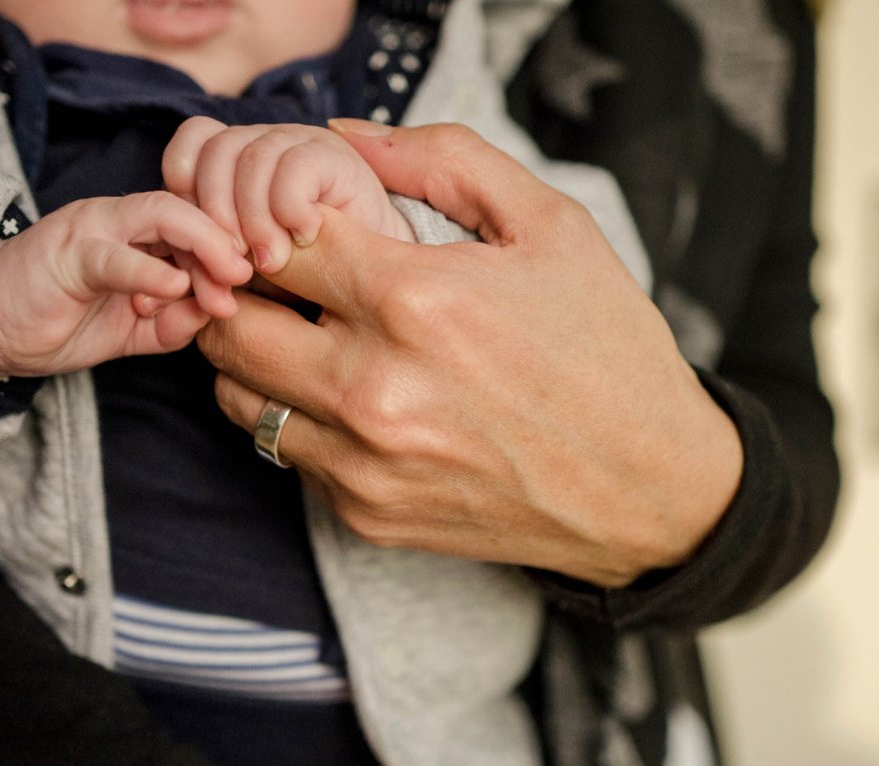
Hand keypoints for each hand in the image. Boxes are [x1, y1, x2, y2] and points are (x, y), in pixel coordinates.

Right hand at [0, 192, 251, 382]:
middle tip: (255, 274)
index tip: (260, 281)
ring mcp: (94, 230)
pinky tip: (176, 288)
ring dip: (204, 244)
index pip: (204, 223)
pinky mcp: (67, 254)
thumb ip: (176, 322)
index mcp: (142, 234)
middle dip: (232, 239)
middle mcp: (122, 220)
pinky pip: (115, 255)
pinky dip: (149, 270)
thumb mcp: (134, 331)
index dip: (236, 246)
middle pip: (194, 209)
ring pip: (162, 216)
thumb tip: (218, 314)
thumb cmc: (60, 321)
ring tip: (229, 276)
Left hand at [162, 116, 414, 275]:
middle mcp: (265, 143)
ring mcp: (302, 144)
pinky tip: (304, 239)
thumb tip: (160, 293)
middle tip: (232, 271)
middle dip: (215, 220)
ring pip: (249, 158)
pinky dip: (290, 209)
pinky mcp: (338, 157)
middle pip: (213, 152)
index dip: (185, 199)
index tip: (199, 258)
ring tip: (271, 263)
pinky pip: (293, 168)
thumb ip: (205, 272)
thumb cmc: (307, 285)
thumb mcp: (241, 278)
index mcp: (235, 162)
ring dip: (252, 220)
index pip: (187, 150)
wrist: (380, 285)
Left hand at [196, 121, 742, 587]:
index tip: (298, 225)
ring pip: (235, 395)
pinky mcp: (364, 513)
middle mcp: (374, 388)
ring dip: (255, 355)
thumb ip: (443, 162)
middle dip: (241, 287)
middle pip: (228, 322)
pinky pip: (283, 453)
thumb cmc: (605, 348)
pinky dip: (299, 417)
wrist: (650, 488)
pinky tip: (354, 399)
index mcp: (416, 300)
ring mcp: (363, 461)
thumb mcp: (549, 226)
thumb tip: (344, 139)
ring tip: (310, 336)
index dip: (268, 220)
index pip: (271, 239)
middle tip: (282, 278)